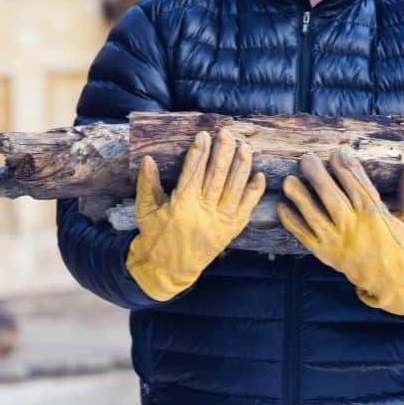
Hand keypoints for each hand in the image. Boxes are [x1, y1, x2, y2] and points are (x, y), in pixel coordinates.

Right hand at [126, 129, 265, 300]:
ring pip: (234, 189)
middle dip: (223, 152)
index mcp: (181, 205)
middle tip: (227, 134)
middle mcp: (203, 211)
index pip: (193, 171)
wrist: (166, 270)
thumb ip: (147, 185)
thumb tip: (148, 160)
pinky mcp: (229, 232)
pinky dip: (253, 193)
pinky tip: (259, 177)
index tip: (203, 135)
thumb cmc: (154, 238)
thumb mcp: (144, 211)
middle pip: (217, 176)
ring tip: (245, 148)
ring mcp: (219, 222)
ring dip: (241, 167)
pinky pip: (246, 209)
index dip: (199, 152)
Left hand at [277, 151, 403, 315]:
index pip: (357, 185)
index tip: (336, 153)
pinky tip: (282, 207)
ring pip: (315, 215)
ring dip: (300, 197)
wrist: (395, 282)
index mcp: (376, 215)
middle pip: (332, 197)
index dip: (345, 168)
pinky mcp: (325, 253)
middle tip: (306, 159)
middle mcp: (354, 226)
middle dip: (318, 177)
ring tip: (288, 180)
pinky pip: (305, 236)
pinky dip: (292, 222)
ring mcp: (338, 241)